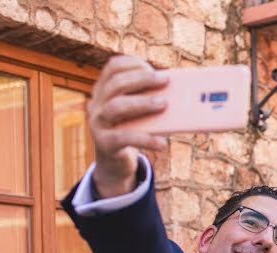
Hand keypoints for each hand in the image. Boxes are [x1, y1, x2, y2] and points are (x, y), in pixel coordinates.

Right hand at [87, 55, 168, 196]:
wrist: (115, 164)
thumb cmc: (132, 132)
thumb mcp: (139, 114)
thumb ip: (150, 101)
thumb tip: (180, 95)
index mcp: (104, 90)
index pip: (113, 68)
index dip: (132, 64)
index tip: (152, 68)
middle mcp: (97, 103)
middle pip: (116, 84)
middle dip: (141, 79)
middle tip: (165, 80)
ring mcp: (98, 123)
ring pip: (115, 106)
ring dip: (142, 102)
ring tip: (164, 104)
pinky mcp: (104, 144)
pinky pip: (124, 138)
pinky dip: (145, 139)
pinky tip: (161, 143)